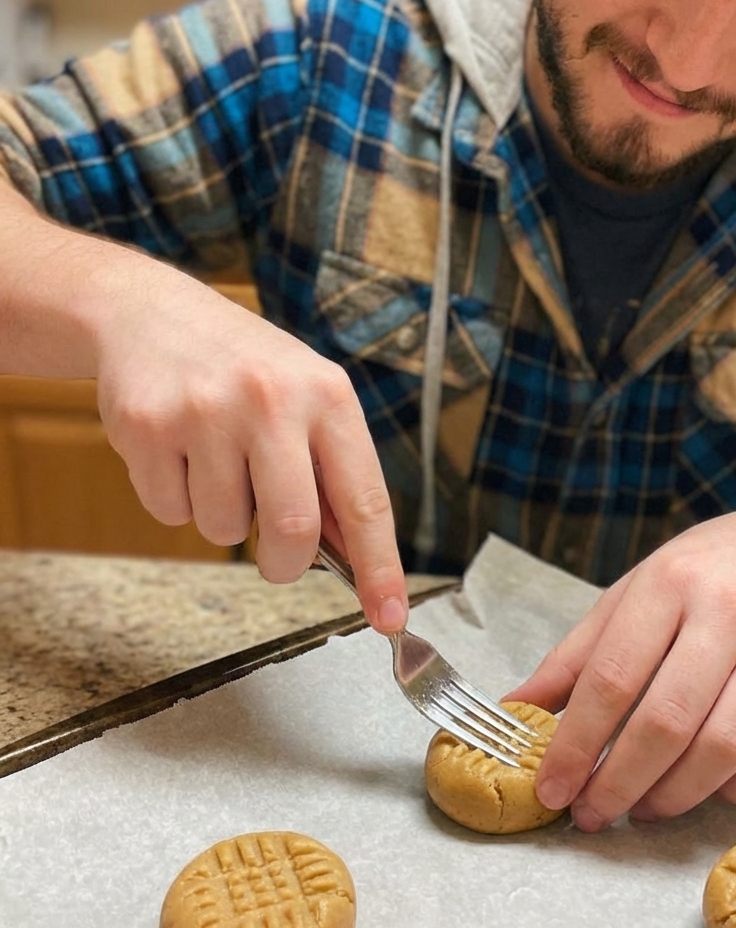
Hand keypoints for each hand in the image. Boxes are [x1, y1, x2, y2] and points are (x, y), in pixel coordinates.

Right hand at [92, 261, 406, 633]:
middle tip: (279, 558)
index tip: (390, 617)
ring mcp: (205, 411)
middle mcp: (271, 400)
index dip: (380, 567)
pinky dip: (177, 500)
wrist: (153, 314)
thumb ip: (334, 472)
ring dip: (225, 519)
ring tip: (218, 462)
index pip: (365, 499)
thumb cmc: (248, 369)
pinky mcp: (147, 426)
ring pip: (225, 529)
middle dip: (286, 563)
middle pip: (294, 530)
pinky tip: (179, 451)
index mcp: (328, 395)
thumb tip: (356, 556)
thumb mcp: (309, 398)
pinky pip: (170, 513)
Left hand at [505, 496, 735, 829]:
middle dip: (618, 782)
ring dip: (674, 796)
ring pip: (723, 747)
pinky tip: (706, 791)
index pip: (612, 676)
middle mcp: (728, 611)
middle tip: (592, 814)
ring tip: (642, 809)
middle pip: (666, 720)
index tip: (551, 788)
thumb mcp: (639, 588)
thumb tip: (517, 706)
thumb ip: (579, 650)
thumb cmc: (714, 569)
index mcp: (669, 581)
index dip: (575, 743)